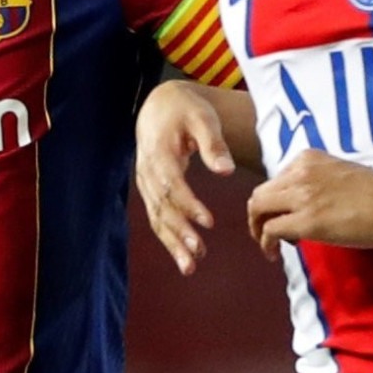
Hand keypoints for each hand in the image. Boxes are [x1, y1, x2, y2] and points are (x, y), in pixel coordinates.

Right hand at [135, 78, 235, 273]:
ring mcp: (145, 183)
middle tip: (198, 252)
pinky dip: (169, 238)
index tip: (208, 222)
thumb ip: (214, 145)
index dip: (189, 205)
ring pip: (156, 218)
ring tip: (190, 265)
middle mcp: (147, 172)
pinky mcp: (149, 191)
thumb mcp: (203, 119)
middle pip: (161, 207)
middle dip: (179, 232)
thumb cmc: (185, 110)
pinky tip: (184, 256)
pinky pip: (157, 217)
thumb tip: (226, 171)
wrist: (159, 106)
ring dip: (172, 243)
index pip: (172, 185)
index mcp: (159, 153)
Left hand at [246, 153, 372, 254]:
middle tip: (266, 233)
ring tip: (270, 246)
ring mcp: (302, 196)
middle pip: (260, 194)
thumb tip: (299, 204)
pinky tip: (275, 253)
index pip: (275, 181)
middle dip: (258, 216)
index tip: (286, 216)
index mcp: (307, 159)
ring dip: (257, 230)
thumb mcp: (338, 173)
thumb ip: (314, 182)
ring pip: (258, 210)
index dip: (275, 202)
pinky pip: (270, 231)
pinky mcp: (307, 221)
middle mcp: (300, 173)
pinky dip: (266, 243)